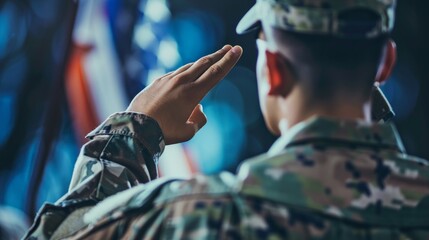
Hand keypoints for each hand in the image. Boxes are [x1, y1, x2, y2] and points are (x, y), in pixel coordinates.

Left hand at [126, 45, 242, 143]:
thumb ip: (198, 120)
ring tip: (211, 60)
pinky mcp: (157, 82)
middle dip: (219, 55)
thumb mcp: (188, 132)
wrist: (135, 127)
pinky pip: (175, 73)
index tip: (237, 50)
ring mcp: (168, 80)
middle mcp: (181, 82)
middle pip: (205, 64)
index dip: (228, 61)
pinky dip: (185, 72)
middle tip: (230, 48)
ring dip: (202, 62)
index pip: (216, 73)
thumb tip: (198, 109)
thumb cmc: (163, 133)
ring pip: (189, 67)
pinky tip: (186, 74)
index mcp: (192, 93)